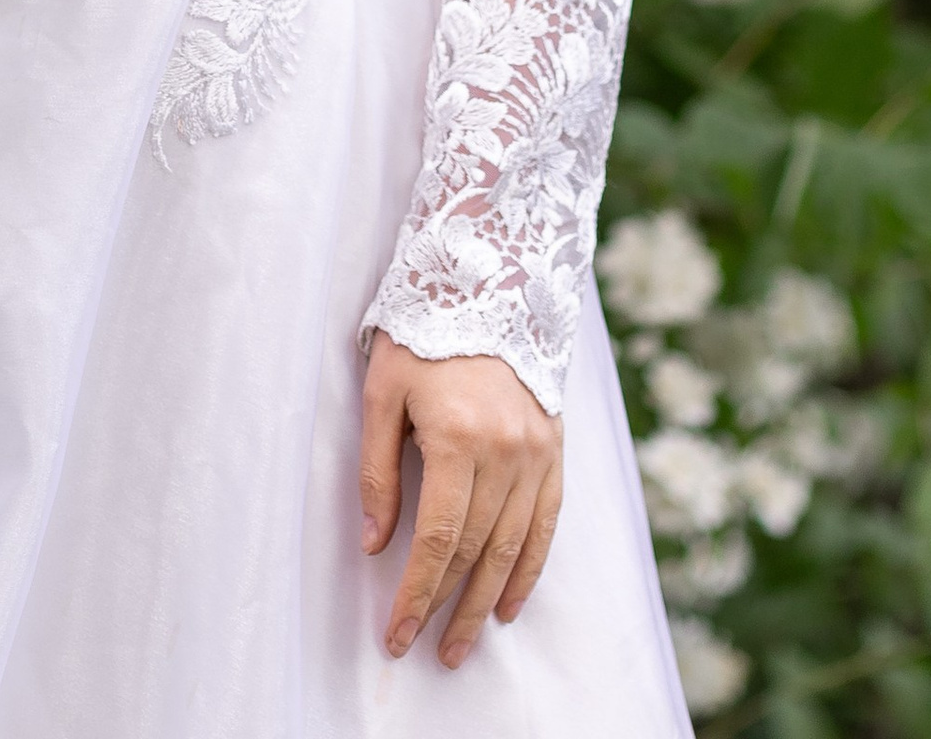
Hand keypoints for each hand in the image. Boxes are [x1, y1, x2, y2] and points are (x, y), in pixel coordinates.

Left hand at [359, 338, 562, 669]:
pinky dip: (529, 569)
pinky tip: (508, 604)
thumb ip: (378, 470)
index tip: (396, 633)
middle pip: (476, 552)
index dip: (417, 594)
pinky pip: (545, 524)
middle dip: (447, 608)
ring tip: (462, 643)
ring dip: (486, 602)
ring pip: (513, 548)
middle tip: (428, 651)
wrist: (488, 279)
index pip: (438, 540)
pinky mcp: (554, 449)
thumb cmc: (424, 333)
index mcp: (458, 438)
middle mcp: (506, 452)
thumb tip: (375, 542)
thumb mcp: (382, 390)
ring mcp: (537, 453)